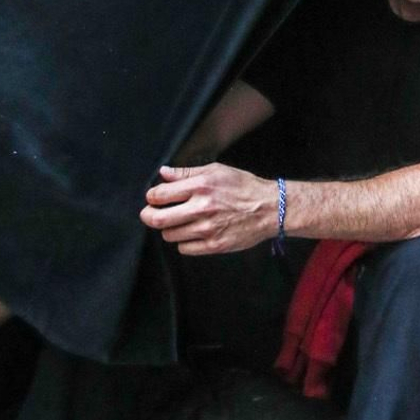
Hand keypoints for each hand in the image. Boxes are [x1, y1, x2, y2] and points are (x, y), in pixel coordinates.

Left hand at [141, 162, 278, 255]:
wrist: (270, 209)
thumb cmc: (244, 187)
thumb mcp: (216, 171)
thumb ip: (187, 173)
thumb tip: (163, 173)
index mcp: (201, 186)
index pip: (160, 195)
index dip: (151, 197)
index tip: (154, 198)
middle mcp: (202, 208)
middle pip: (158, 219)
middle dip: (149, 216)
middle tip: (151, 214)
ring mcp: (207, 229)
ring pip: (169, 235)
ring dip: (170, 229)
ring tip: (180, 222)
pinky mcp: (214, 245)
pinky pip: (184, 248)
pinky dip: (184, 242)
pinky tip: (193, 233)